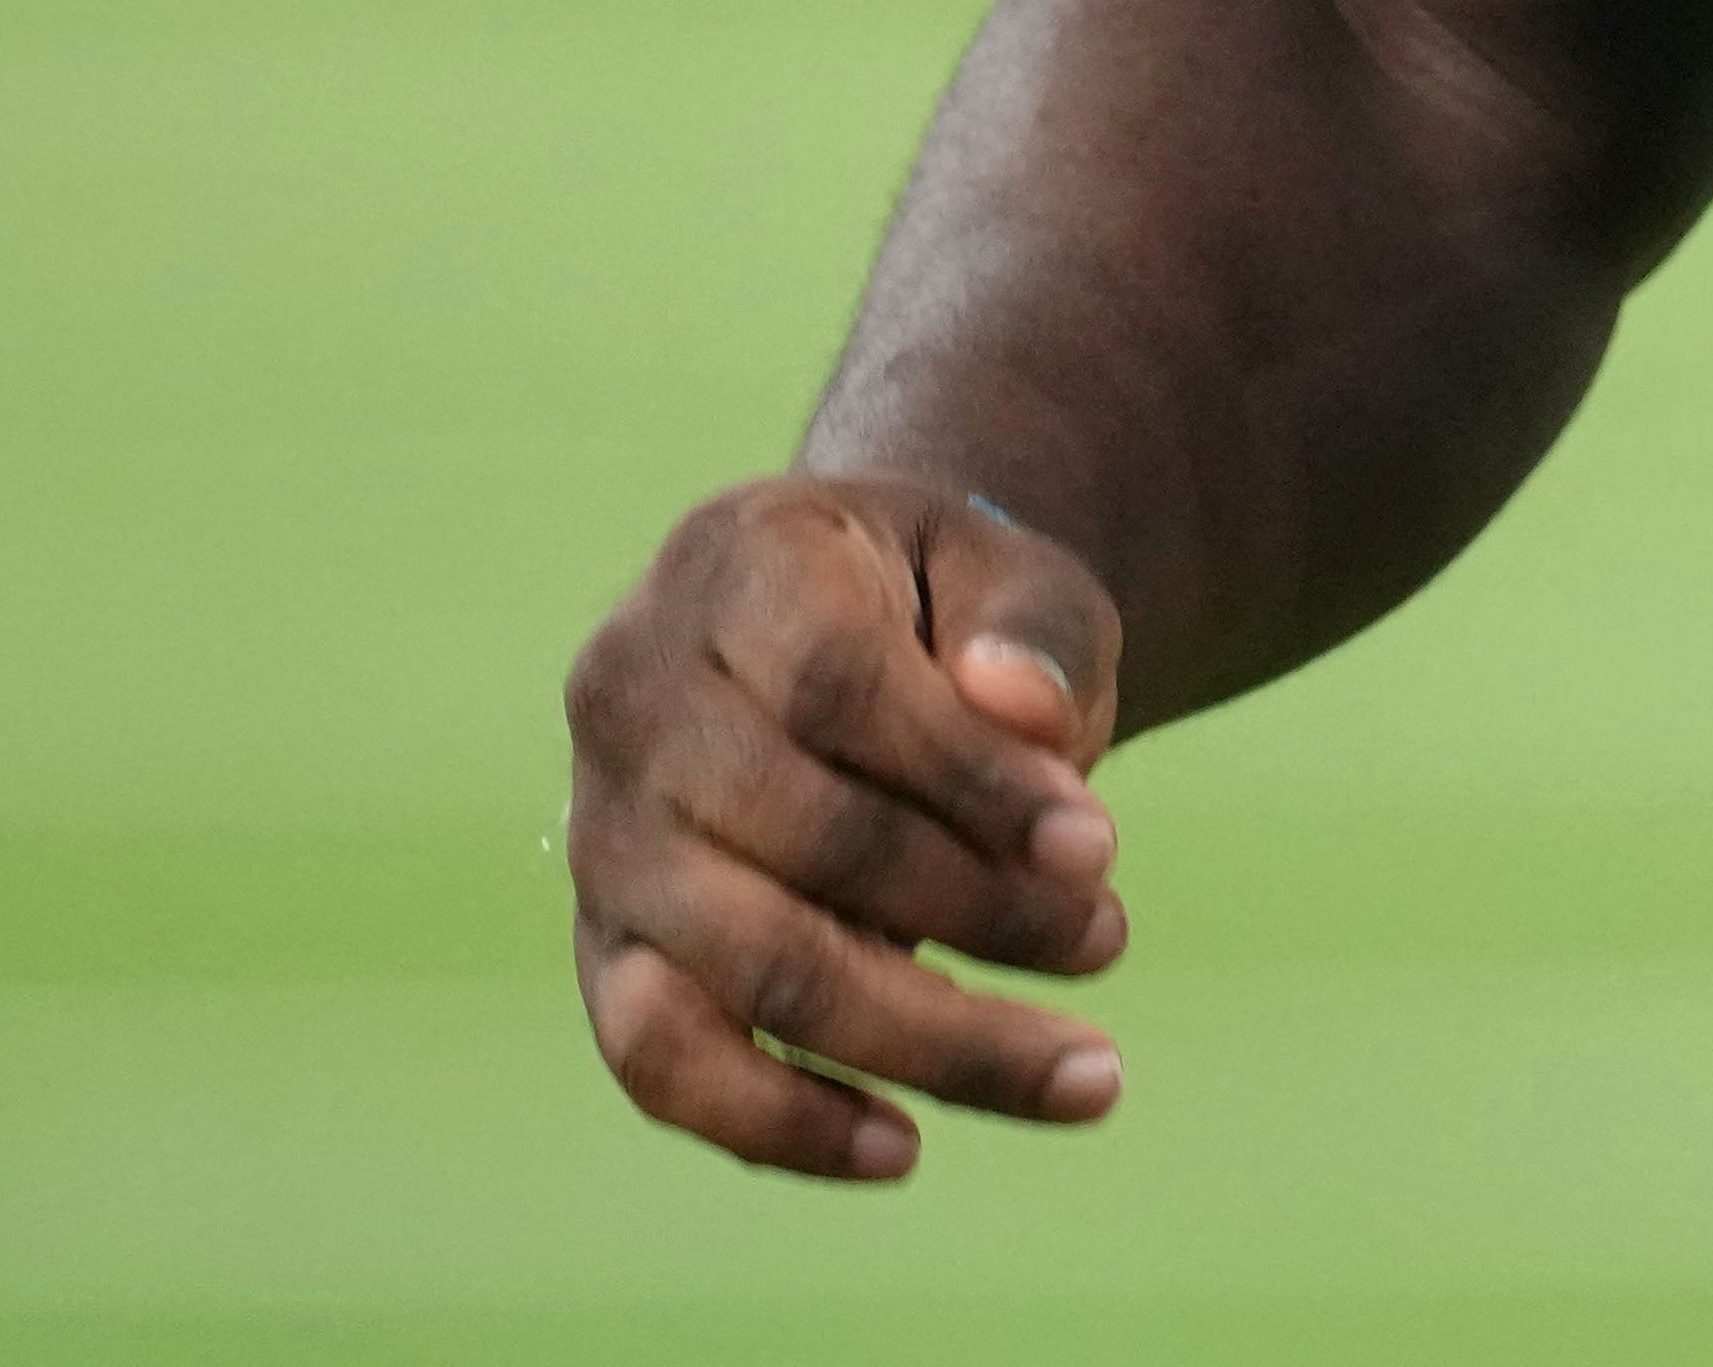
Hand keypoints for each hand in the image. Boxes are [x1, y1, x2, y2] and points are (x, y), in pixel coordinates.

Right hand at [560, 476, 1135, 1177]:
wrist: (853, 637)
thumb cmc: (945, 609)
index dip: (972, 778)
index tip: (1100, 847)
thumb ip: (1031, 628)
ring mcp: (603, 833)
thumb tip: (1029, 717)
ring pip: (745, 970)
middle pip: (801, 839)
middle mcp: (632, 694)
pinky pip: (659, 1062)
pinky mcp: (606, 950)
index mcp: (733, 562)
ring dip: (924, 1036)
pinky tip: (905, 1149)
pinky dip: (777, 1121)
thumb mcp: (1009, 569)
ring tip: (1082, 1071)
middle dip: (976, 909)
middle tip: (1109, 939)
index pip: (839, 686)